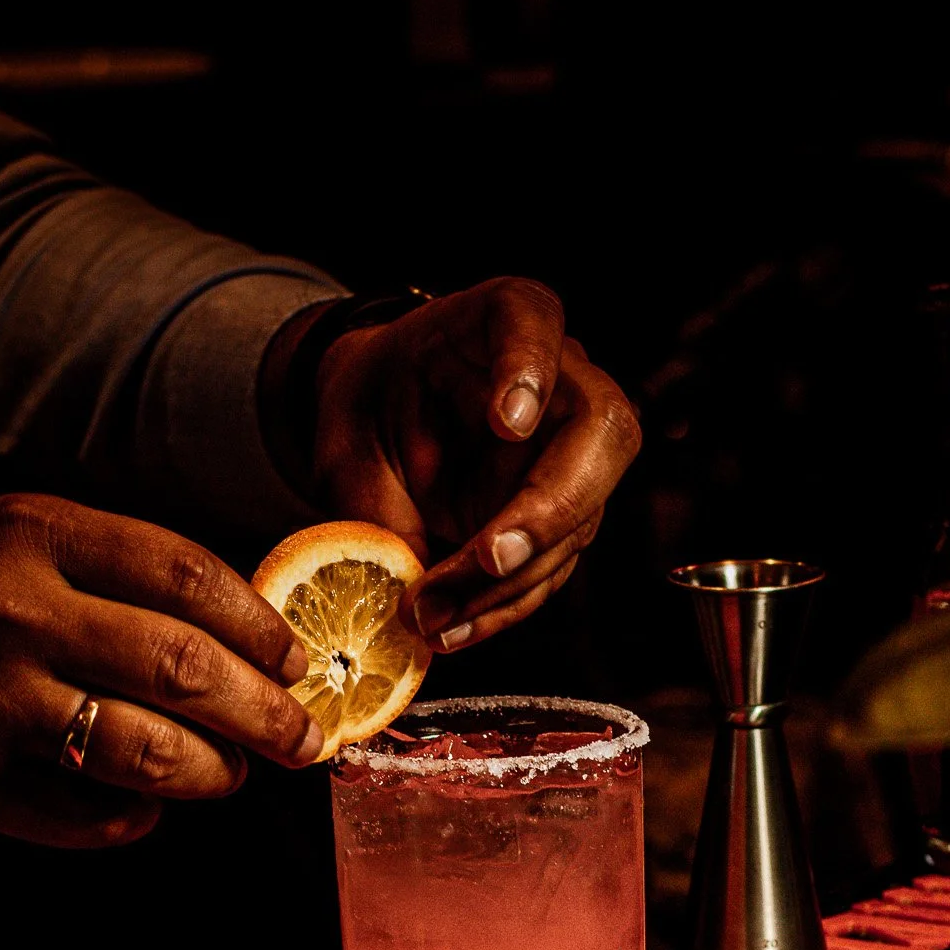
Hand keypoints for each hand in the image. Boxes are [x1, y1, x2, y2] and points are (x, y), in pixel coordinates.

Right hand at [0, 494, 321, 846]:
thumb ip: (108, 579)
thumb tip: (249, 635)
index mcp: (29, 534)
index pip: (189, 575)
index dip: (262, 627)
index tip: (297, 661)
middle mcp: (12, 609)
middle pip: (190, 668)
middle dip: (269, 715)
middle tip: (303, 739)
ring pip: (159, 753)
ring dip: (215, 776)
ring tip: (228, 776)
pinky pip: (101, 817)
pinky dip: (136, 819)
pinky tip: (137, 806)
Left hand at [308, 278, 640, 650]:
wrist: (383, 430)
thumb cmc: (369, 411)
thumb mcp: (349, 442)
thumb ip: (376, 497)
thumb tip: (412, 584)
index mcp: (500, 318)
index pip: (533, 320)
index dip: (530, 370)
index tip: (507, 420)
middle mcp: (560, 380)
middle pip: (600, 435)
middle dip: (548, 509)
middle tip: (489, 558)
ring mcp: (574, 454)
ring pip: (578, 519)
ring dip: (509, 582)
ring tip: (437, 619)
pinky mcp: (564, 518)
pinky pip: (550, 568)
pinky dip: (502, 607)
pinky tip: (453, 630)